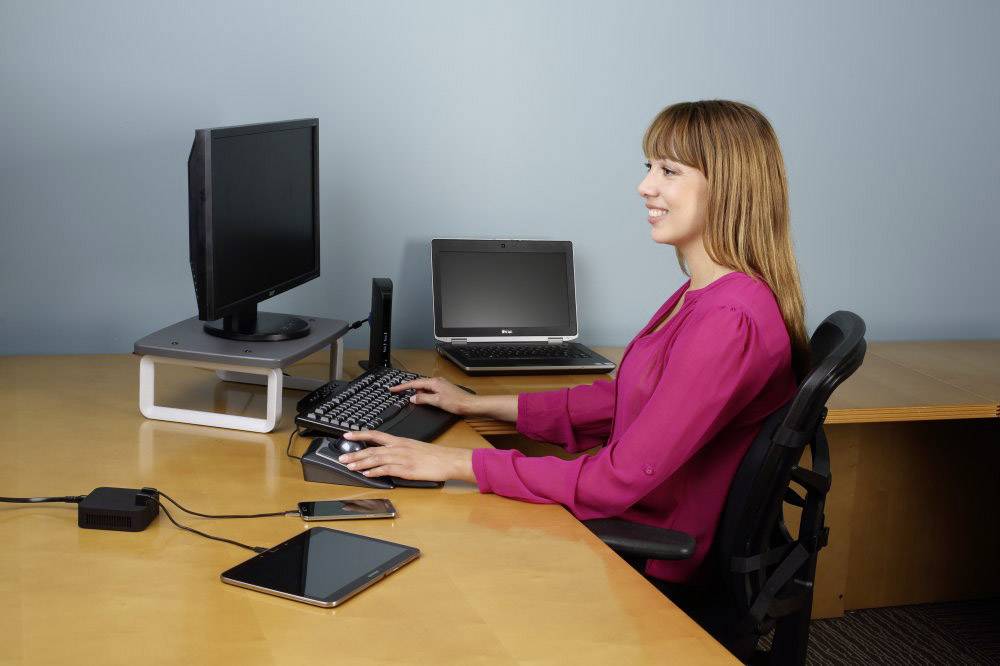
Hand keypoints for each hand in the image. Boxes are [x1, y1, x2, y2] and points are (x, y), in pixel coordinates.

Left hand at [338, 431, 474, 482]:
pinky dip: (375, 472)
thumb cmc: (434, 455)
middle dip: (355, 453)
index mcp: (400, 441)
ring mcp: (402, 458)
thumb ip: (400, 450)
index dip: (359, 435)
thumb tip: (388, 455)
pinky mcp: (406, 469)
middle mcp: (398, 447)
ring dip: (361, 463)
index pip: (375, 435)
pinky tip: (367, 474)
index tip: (347, 435)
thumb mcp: (415, 447)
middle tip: (342, 457)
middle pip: (372, 449)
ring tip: (349, 466)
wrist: (448, 459)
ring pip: (376, 459)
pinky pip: (387, 470)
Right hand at [390, 376, 474, 415]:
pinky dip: (425, 396)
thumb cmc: (457, 402)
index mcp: (434, 382)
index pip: (414, 383)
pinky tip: (426, 401)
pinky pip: (430, 391)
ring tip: (416, 401)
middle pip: (418, 385)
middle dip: (410, 390)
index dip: (402, 387)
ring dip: (419, 394)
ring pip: (424, 388)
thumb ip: (423, 399)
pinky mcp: (444, 390)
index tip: (392, 389)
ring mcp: (441, 385)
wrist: (471, 405)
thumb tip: (412, 398)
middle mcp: (437, 381)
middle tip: (400, 395)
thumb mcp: (437, 401)